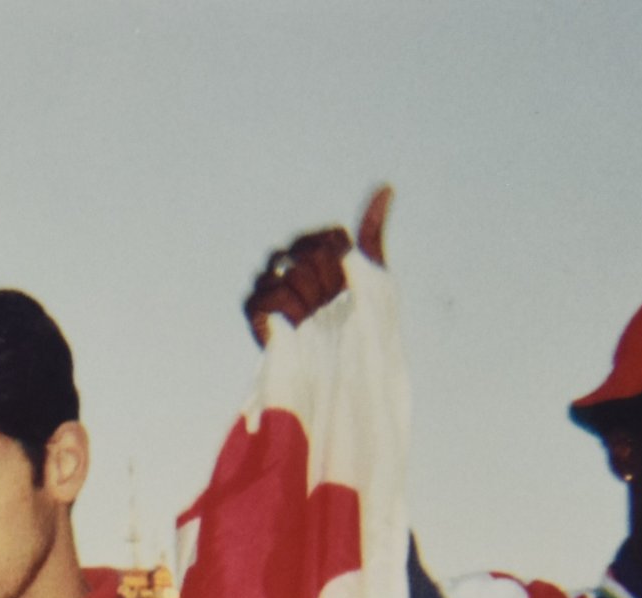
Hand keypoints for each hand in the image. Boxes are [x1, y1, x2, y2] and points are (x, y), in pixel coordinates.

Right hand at [243, 186, 392, 344]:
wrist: (339, 366)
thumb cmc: (356, 324)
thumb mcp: (373, 273)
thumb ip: (371, 232)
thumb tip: (386, 188)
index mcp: (315, 250)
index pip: (332, 237)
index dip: (345, 263)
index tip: (348, 285)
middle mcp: (290, 261)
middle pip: (312, 251)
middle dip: (328, 281)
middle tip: (330, 305)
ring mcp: (270, 282)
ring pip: (292, 269)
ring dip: (311, 296)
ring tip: (313, 316)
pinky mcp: (254, 306)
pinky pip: (272, 292)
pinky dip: (289, 307)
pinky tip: (296, 321)